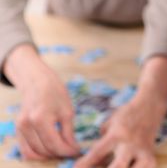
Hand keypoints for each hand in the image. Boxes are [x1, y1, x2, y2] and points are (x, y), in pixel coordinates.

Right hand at [5, 44, 79, 159]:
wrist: (38, 82)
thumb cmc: (56, 93)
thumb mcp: (67, 111)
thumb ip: (68, 133)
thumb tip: (73, 149)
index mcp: (40, 118)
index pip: (54, 144)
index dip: (67, 151)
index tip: (77, 151)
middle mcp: (26, 125)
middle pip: (44, 150)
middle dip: (59, 154)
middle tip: (71, 151)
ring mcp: (20, 128)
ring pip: (33, 153)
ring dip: (48, 156)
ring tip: (61, 150)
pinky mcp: (17, 130)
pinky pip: (25, 149)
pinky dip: (37, 153)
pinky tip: (50, 149)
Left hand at [74, 98, 160, 167]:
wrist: (150, 107)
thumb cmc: (126, 114)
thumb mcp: (110, 124)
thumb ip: (101, 144)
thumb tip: (92, 164)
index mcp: (116, 135)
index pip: (97, 153)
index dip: (84, 165)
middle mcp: (130, 145)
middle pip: (117, 167)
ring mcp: (142, 153)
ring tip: (109, 167)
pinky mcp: (151, 158)